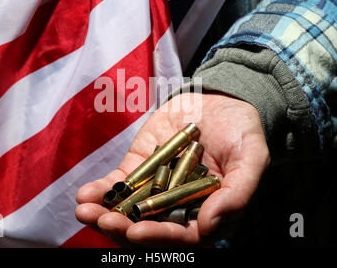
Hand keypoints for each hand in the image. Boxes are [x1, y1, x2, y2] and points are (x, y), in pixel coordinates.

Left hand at [75, 92, 269, 245]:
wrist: (222, 100)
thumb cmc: (243, 131)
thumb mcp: (252, 158)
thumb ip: (236, 194)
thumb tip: (209, 227)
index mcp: (208, 213)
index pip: (182, 236)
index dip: (160, 237)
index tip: (137, 233)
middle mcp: (179, 207)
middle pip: (149, 227)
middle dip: (123, 229)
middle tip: (103, 222)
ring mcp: (157, 189)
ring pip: (128, 210)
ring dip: (105, 214)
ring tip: (85, 211)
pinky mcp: (141, 169)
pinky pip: (119, 184)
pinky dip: (102, 190)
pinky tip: (85, 194)